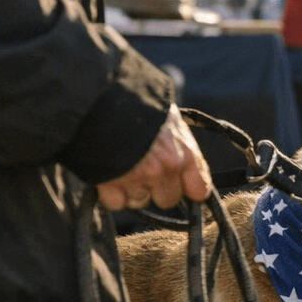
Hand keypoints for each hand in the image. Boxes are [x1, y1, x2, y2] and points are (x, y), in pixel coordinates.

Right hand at [97, 106, 211, 210]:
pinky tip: (109, 175)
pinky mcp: (111, 185)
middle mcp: (165, 170)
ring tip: (123, 165)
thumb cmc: (138, 104)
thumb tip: (189, 167)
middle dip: (157, 190)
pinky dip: (111, 194)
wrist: (102, 98)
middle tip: (145, 171)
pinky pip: (116, 203)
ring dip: (132, 189)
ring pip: (140, 201)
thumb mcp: (170, 121)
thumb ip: (181, 147)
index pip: (199, 190)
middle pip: (168, 200)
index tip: (183, 187)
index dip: (189, 189)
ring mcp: (138, 179)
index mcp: (183, 153)